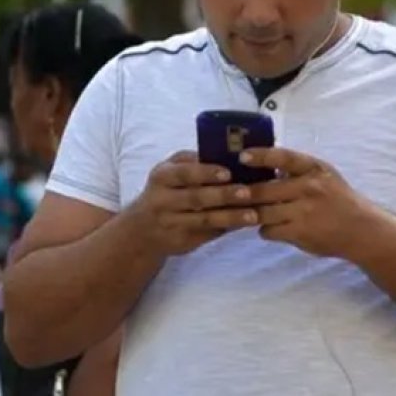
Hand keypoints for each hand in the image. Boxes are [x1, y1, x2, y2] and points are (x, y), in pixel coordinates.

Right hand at [125, 151, 260, 256]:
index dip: (206, 172)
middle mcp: (163, 200)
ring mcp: (172, 223)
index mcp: (162, 177)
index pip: (184, 173)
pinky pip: (209, 233)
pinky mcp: (182, 241)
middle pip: (196, 198)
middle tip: (248, 193)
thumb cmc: (166, 190)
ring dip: (231, 216)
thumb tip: (231, 155)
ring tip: (254, 214)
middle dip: (224, 195)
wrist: (142, 230)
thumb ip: (194, 162)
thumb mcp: (170, 171)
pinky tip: (246, 224)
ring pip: (205, 219)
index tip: (228, 173)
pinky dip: (229, 228)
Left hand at [239, 147, 377, 258]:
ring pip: (262, 212)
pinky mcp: (299, 232)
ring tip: (245, 211)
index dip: (261, 156)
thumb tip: (263, 166)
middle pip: (264, 189)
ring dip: (251, 213)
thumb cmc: (339, 199)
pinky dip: (265, 229)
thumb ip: (298, 171)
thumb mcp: (324, 176)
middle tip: (229, 193)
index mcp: (314, 169)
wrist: (361, 230)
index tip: (242, 156)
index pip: (284, 158)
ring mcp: (303, 212)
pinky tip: (269, 227)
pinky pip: (269, 230)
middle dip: (244, 192)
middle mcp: (309, 188)